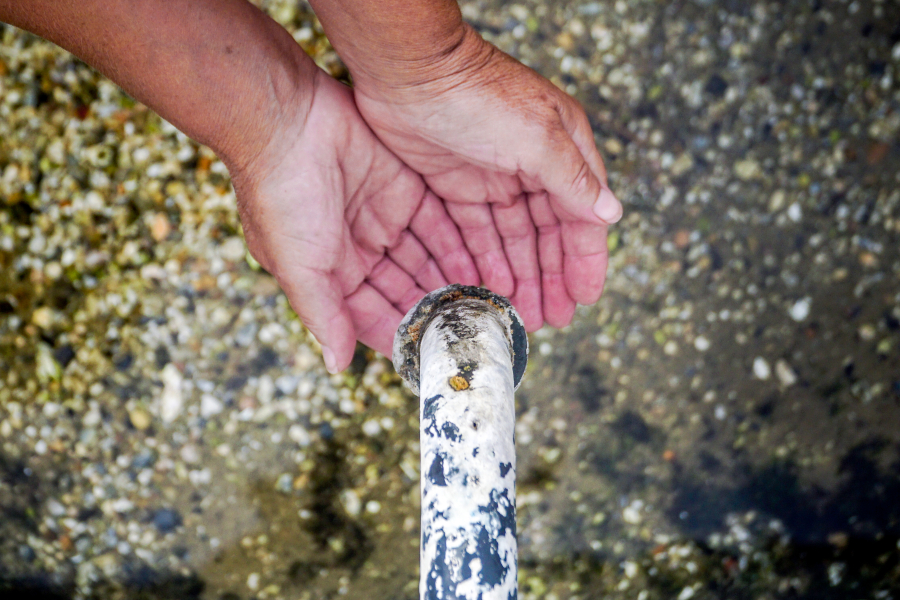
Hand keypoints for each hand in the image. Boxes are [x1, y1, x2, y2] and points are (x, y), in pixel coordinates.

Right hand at [231, 69, 478, 371]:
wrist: (287, 118)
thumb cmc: (281, 196)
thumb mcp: (300, 265)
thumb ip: (324, 316)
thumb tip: (336, 368)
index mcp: (330, 274)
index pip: (373, 317)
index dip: (402, 338)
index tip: (434, 360)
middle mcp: (360, 251)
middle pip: (407, 291)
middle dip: (436, 313)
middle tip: (473, 336)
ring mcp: (385, 219)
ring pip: (429, 261)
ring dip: (456, 284)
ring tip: (489, 309)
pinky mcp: (407, 188)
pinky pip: (442, 226)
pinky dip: (462, 247)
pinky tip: (487, 271)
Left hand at [351, 25, 622, 331]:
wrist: (409, 71)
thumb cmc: (477, 94)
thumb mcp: (535, 136)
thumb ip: (571, 179)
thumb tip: (611, 214)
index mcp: (561, 150)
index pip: (582, 216)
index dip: (584, 259)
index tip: (585, 298)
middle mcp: (532, 167)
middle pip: (546, 236)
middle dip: (550, 279)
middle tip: (550, 321)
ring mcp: (493, 179)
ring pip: (512, 241)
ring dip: (518, 278)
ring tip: (518, 316)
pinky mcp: (455, 188)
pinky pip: (476, 236)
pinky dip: (483, 263)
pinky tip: (487, 290)